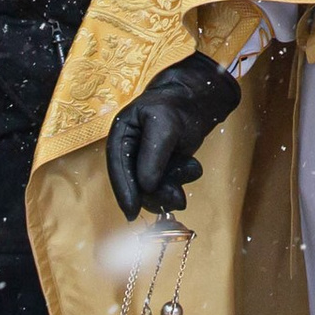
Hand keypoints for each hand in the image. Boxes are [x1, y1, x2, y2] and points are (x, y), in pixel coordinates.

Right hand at [105, 52, 240, 220]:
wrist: (196, 103)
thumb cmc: (176, 107)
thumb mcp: (164, 125)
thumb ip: (153, 155)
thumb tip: (145, 186)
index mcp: (121, 135)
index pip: (117, 167)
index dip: (124, 190)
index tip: (131, 211)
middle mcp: (129, 152)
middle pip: (135, 184)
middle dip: (156, 193)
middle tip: (176, 199)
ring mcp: (144, 162)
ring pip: (153, 189)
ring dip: (173, 186)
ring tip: (191, 168)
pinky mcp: (161, 169)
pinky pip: (168, 185)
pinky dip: (182, 179)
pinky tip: (192, 165)